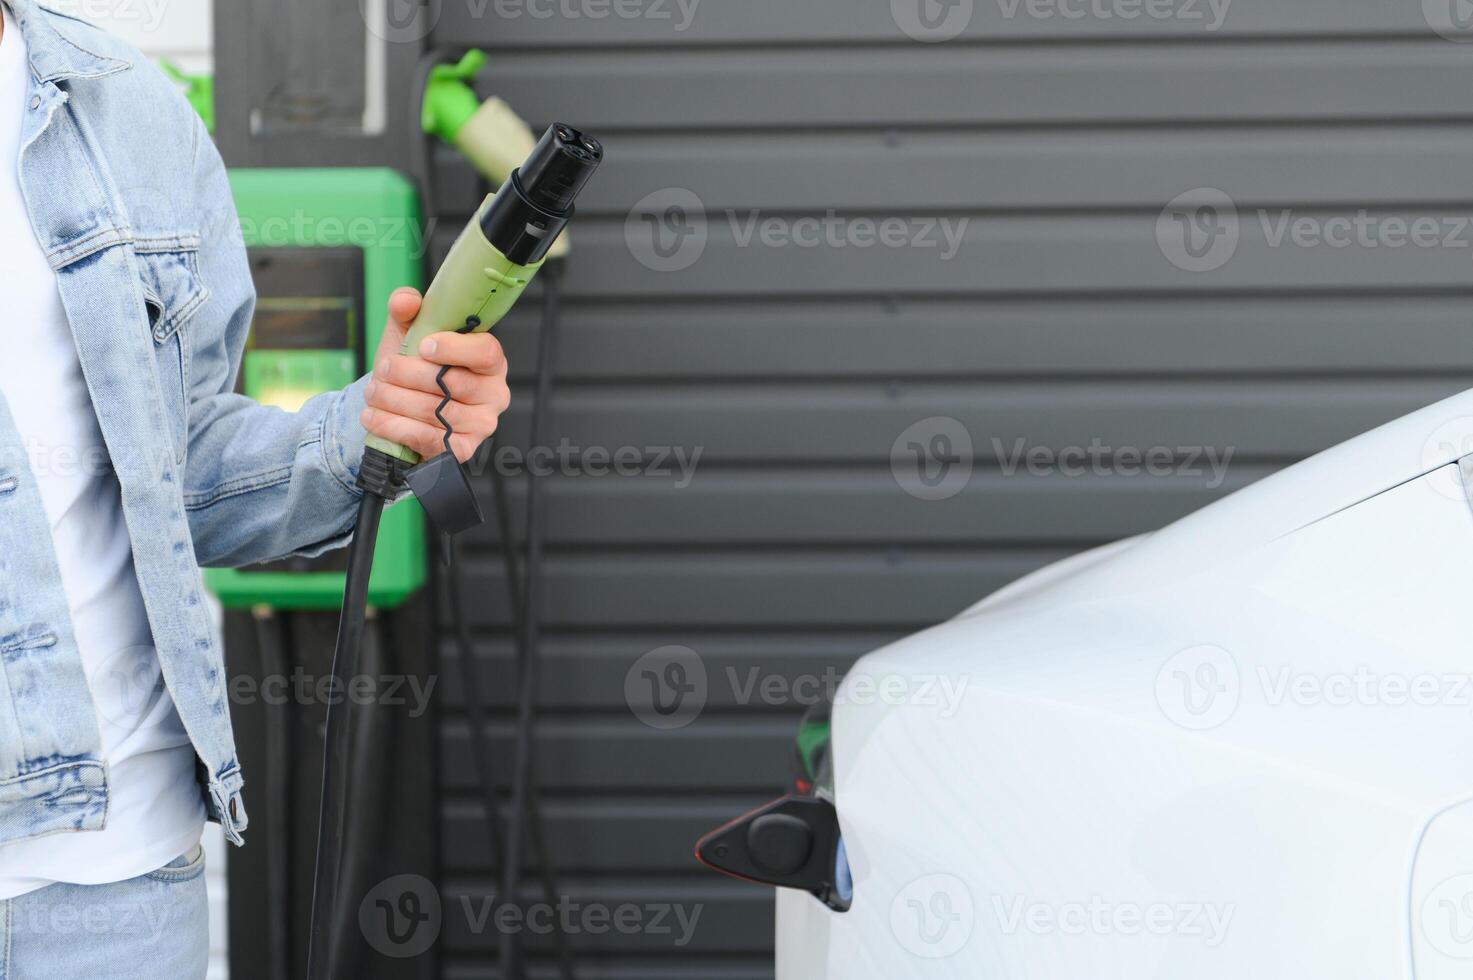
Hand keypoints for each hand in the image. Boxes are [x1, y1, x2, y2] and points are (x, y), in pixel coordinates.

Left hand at [360, 287, 511, 461]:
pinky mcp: (462, 449)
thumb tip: (406, 300)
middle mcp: (494, 393)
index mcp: (490, 361)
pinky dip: (393, 426)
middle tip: (382, 369)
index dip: (455, 349)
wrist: (403, 410)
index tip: (423, 345)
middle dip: (408, 374)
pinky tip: (373, 416)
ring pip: (434, 411)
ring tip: (372, 392)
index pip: (485, 353)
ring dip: (394, 399)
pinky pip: (426, 438)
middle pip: (453, 383)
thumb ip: (406, 311)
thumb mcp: (408, 334)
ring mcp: (481, 424)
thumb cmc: (414, 368)